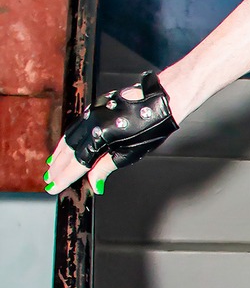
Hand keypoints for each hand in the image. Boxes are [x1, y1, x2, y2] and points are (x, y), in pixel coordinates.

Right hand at [44, 72, 179, 197]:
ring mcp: (92, 113)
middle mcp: (92, 123)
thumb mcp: (131, 153)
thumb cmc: (152, 125)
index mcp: (101, 137)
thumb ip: (107, 167)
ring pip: (69, 137)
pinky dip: (68, 140)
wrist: (161, 100)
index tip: (54, 187)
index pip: (77, 163)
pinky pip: (76, 127)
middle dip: (57, 167)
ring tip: (53, 167)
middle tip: (50, 180)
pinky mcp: (95, 107)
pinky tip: (66, 147)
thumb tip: (93, 181)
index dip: (64, 177)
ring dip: (60, 154)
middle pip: (68, 150)